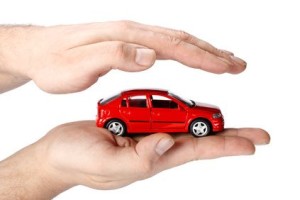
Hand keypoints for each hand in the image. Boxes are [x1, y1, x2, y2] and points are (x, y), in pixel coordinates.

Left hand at [0, 21, 245, 92]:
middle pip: (180, 41)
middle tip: (237, 64)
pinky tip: (188, 55)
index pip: (173, 47)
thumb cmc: (54, 61)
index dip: (203, 58)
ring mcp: (131, 38)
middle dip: (212, 54)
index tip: (227, 67)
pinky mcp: (127, 45)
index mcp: (126, 38)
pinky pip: (162, 46)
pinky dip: (183, 51)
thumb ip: (114, 57)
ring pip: (174, 42)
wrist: (37, 51)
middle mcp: (132, 34)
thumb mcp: (78, 65)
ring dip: (202, 51)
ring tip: (222, 60)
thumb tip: (149, 56)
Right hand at [0, 121, 268, 198]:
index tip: (252, 144)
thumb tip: (169, 144)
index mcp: (150, 157)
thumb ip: (140, 159)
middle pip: (195, 138)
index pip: (195, 150)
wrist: (56, 152)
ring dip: (204, 121)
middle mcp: (151, 145)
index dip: (225, 146)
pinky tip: (187, 112)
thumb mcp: (108, 166)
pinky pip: (157, 114)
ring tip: (230, 124)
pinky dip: (175, 110)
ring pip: (179, 124)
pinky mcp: (131, 123)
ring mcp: (142, 133)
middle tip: (254, 134)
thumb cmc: (77, 162)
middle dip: (225, 136)